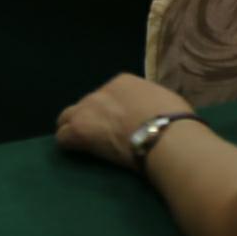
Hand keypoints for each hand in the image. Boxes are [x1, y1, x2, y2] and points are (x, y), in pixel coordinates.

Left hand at [56, 72, 194, 170]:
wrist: (165, 134)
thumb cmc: (173, 119)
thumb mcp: (161, 100)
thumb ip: (146, 103)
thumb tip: (149, 112)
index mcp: (123, 82)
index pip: (106, 95)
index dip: (109, 111)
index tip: (119, 124)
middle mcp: (101, 91)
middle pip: (84, 105)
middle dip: (89, 119)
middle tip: (102, 136)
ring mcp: (87, 110)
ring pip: (66, 119)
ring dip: (74, 130)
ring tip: (87, 147)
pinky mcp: (79, 130)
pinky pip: (63, 137)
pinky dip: (69, 145)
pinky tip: (80, 153)